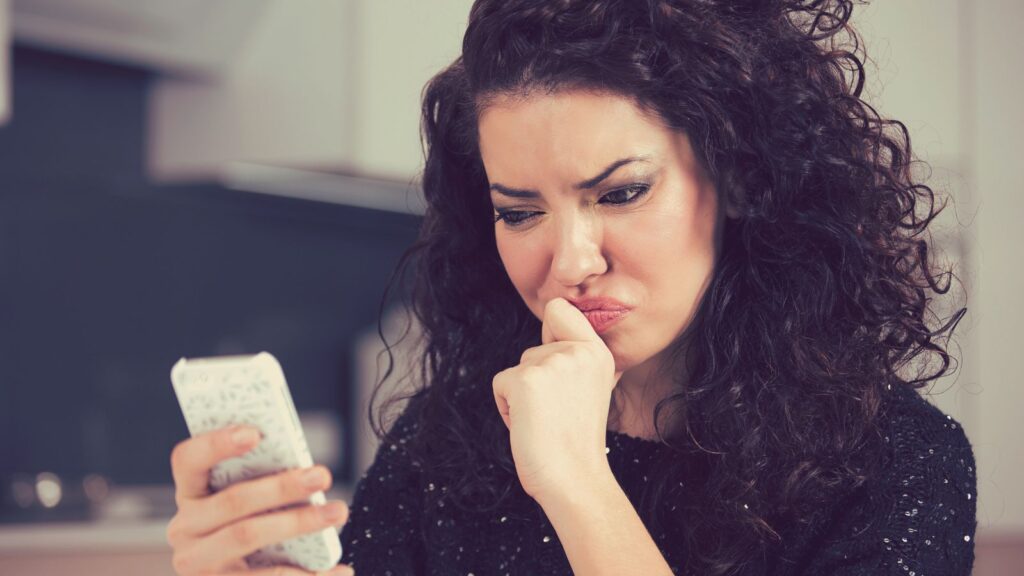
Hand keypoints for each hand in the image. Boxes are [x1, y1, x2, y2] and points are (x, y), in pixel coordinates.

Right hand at [166, 425, 353, 575]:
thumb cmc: (248, 527)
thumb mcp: (244, 504)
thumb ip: (260, 481)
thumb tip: (305, 467)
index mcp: (191, 494)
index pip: (188, 460)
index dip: (216, 443)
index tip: (255, 433)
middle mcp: (185, 529)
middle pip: (232, 500)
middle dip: (281, 485)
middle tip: (322, 474)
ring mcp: (198, 564)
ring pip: (247, 535)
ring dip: (298, 522)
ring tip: (338, 512)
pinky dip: (308, 575)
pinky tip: (340, 569)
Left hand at [492, 297, 621, 502]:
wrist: (574, 478)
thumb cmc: (577, 439)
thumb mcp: (595, 388)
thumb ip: (579, 358)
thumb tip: (559, 322)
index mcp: (598, 352)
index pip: (559, 309)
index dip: (549, 331)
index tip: (555, 364)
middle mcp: (577, 352)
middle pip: (532, 349)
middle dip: (535, 380)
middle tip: (557, 413)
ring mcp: (551, 363)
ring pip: (517, 368)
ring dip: (521, 396)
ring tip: (545, 421)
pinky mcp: (524, 380)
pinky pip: (500, 384)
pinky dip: (506, 406)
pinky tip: (529, 426)